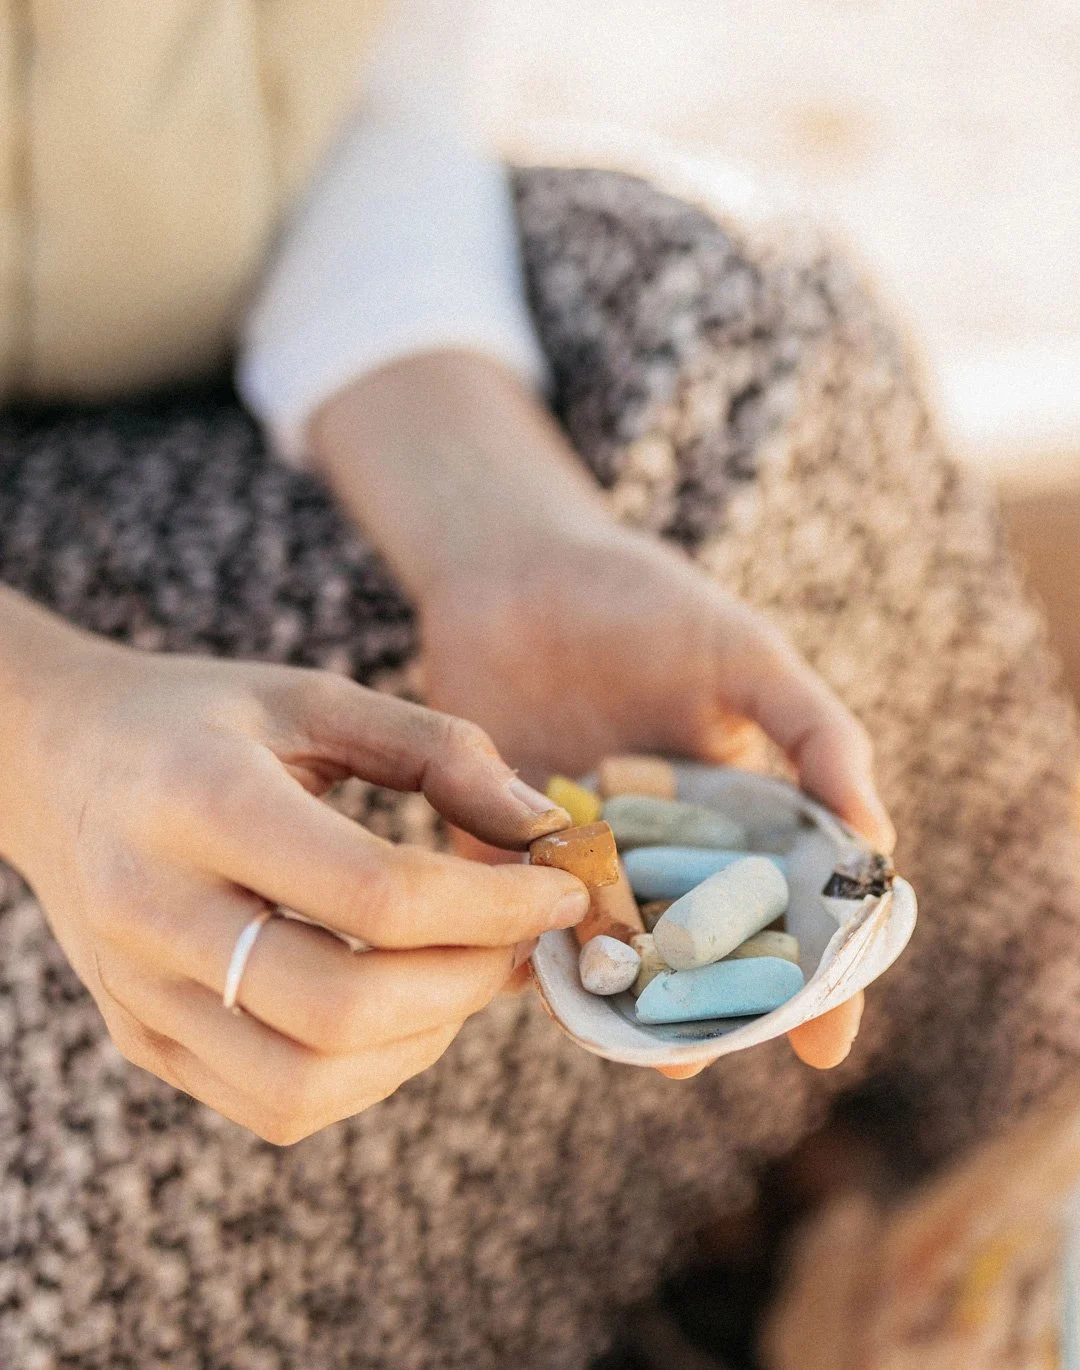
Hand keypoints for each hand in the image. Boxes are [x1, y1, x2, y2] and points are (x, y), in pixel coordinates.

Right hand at [3, 626, 586, 1142]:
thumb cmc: (200, 719)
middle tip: (524, 940)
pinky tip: (402, 1008)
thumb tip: (544, 827)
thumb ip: (438, 751)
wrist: (56, 761)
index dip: (495, 905)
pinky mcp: (141, 1039)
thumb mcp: (315, 697)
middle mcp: (151, 909)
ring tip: (470, 974)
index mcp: (197, 800)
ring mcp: (137, 990)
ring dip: (427, 1042)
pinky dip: (367, 1075)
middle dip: (471, 983)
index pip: (376, 894)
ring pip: (308, 1083)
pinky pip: (274, 1104)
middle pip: (345, 1006)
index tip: (562, 889)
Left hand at [422, 520, 891, 1072]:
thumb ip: (815, 739)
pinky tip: (539, 980)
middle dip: (697, 1013)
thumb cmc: (648, 605)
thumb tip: (878, 844)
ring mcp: (578, 855)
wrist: (520, 566)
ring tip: (623, 1043)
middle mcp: (658, 852)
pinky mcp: (496, 843)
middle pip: (692, 954)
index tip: (824, 1046)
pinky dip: (528, 946)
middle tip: (694, 1056)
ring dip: (614, 1001)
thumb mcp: (749, 660)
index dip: (812, 984)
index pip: (782, 916)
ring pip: (605, 948)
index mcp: (729, 819)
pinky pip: (514, 910)